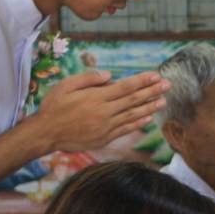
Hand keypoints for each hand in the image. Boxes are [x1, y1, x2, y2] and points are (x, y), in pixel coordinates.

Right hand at [36, 70, 168, 153]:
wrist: (46, 134)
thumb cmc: (54, 107)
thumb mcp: (65, 85)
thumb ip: (87, 79)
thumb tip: (109, 75)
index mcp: (96, 97)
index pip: (125, 87)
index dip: (142, 81)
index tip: (156, 76)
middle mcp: (105, 112)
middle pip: (133, 100)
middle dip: (152, 92)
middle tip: (168, 85)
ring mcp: (106, 127)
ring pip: (133, 115)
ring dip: (150, 108)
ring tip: (163, 101)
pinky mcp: (105, 138)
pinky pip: (125, 129)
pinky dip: (138, 123)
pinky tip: (148, 118)